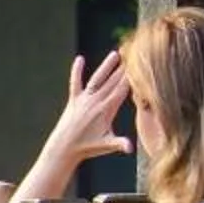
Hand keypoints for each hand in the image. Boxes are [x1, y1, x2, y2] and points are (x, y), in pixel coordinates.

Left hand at [41, 50, 132, 170]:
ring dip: (106, 66)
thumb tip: (130, 148)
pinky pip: (75, 83)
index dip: (131, 77)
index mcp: (106, 110)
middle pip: (113, 82)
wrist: (63, 149)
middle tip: (133, 54)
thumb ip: (119, 144)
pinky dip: (76, 71)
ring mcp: (84, 100)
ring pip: (97, 79)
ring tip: (115, 54)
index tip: (140, 66)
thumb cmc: (87, 148)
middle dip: (123, 68)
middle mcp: (96, 102)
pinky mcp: (73, 100)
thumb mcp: (106, 145)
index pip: (122, 90)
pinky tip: (79, 59)